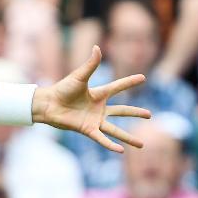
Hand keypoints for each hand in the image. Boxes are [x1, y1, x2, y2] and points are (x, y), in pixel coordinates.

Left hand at [32, 46, 150, 152]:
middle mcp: (99, 108)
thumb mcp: (79, 76)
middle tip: (150, 114)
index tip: (143, 77)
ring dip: (128, 138)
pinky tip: (121, 150)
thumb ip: (90, 64)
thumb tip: (97, 47)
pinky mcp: (87, 129)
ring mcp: (94, 120)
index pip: (118, 87)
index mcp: (98, 94)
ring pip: (115, 130)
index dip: (129, 82)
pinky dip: (110, 145)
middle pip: (121, 110)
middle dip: (135, 112)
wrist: (48, 103)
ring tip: (142, 145)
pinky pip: (102, 138)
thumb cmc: (62, 88)